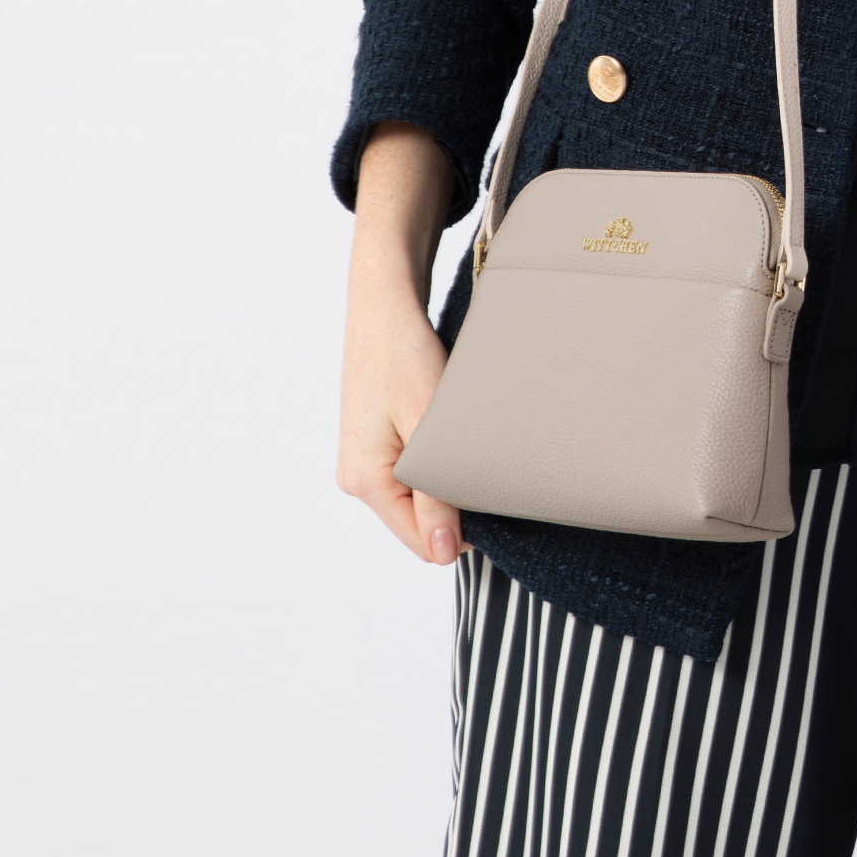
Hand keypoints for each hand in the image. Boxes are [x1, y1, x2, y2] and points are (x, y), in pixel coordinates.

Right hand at [337, 123, 462, 566]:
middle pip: (421, 523)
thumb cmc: (404, 354)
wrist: (384, 302)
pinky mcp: (375, 442)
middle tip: (489, 463)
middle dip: (458, 505)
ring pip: (420, 496)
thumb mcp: (428, 424)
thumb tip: (445, 554)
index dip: (466, 532)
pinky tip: (453, 433)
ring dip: (449, 480)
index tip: (498, 498)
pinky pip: (413, 472)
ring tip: (469, 442)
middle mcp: (358, 478)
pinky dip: (438, 461)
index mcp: (365, 481)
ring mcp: (365, 460)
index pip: (423, 543)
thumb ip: (435, 493)